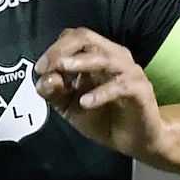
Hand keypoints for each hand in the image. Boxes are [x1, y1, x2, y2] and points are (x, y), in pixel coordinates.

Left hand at [35, 28, 163, 162]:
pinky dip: (101, 93)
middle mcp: (113, 57)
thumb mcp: (70, 108)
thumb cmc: (105, 119)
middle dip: (63, 49)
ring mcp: (129, 71)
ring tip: (62, 68)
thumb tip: (42, 80)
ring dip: (81, 62)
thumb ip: (55, 94)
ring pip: (104, 58)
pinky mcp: (140, 90)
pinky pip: (120, 86)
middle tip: (46, 66)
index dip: (55, 48)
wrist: (136, 141)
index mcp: (96, 56)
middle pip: (86, 38)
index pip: (74, 38)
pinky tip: (85, 102)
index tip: (40, 68)